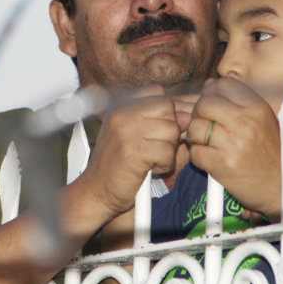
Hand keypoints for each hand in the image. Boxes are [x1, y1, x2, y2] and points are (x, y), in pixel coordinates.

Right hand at [78, 85, 180, 217]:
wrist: (96, 191)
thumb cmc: (117, 164)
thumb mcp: (134, 135)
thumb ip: (158, 121)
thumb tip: (187, 116)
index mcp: (120, 106)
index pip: (157, 92)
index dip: (165, 112)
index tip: (158, 131)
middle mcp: (121, 114)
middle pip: (167, 107)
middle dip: (170, 129)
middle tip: (158, 147)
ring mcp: (126, 131)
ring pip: (171, 129)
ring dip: (169, 149)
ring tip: (154, 159)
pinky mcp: (133, 152)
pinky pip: (167, 151)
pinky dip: (166, 164)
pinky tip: (152, 169)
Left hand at [187, 77, 282, 218]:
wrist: (282, 189)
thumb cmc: (270, 154)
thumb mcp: (262, 121)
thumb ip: (237, 101)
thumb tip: (209, 83)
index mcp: (257, 107)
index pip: (222, 85)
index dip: (211, 93)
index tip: (212, 105)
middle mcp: (246, 122)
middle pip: (204, 104)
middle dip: (199, 114)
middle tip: (205, 126)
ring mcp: (234, 143)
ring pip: (196, 128)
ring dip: (195, 137)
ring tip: (207, 144)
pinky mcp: (223, 165)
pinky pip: (195, 152)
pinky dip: (197, 156)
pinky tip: (209, 159)